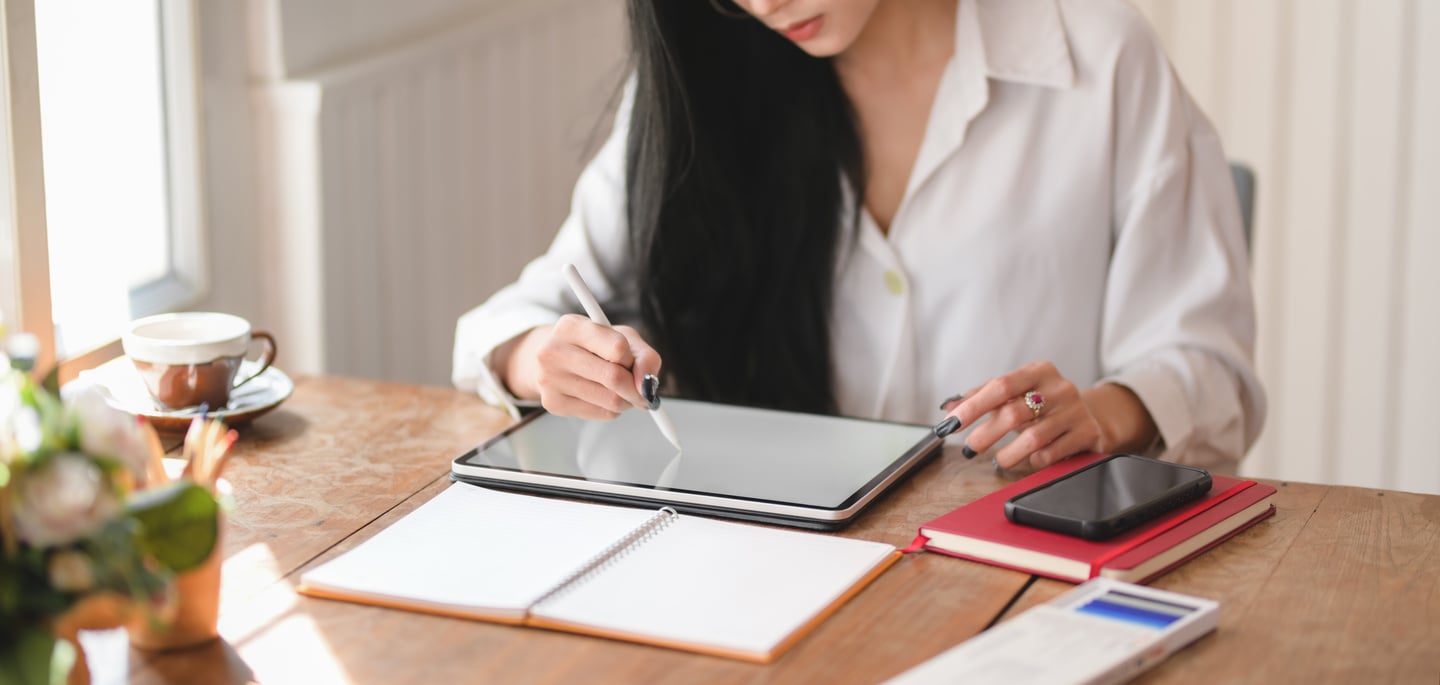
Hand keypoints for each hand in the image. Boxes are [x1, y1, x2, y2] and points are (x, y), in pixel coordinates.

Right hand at [495, 314, 661, 419]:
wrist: (552, 360)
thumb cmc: (592, 346)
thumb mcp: (621, 337)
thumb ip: (644, 356)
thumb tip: (648, 387)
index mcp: (571, 326)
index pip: (618, 348)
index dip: (632, 359)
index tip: (631, 362)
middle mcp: (554, 351)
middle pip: (614, 378)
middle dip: (636, 388)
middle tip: (642, 390)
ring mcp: (550, 379)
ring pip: (611, 401)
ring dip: (627, 400)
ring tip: (619, 390)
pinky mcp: (553, 403)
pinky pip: (602, 414)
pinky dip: (613, 409)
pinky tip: (602, 397)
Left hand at [943, 361, 1152, 469]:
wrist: (1092, 417)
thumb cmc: (1044, 405)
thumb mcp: (1018, 394)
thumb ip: (983, 397)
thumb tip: (948, 408)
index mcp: (1039, 371)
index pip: (1000, 385)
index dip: (973, 406)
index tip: (951, 423)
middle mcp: (1060, 388)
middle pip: (1014, 413)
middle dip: (986, 434)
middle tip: (970, 448)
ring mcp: (1076, 411)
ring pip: (1033, 438)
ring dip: (1008, 454)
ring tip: (998, 460)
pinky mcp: (1087, 434)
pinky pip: (1051, 454)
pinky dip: (1034, 461)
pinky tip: (1029, 460)